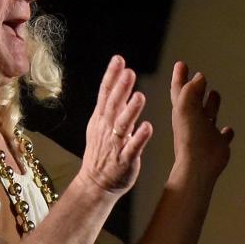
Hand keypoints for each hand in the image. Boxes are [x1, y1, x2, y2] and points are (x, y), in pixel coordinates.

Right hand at [81, 56, 152, 193]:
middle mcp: (106, 130)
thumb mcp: (102, 125)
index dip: (111, 76)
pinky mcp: (124, 161)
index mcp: (101, 119)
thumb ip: (112, 105)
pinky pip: (132, 148)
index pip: (105, 94)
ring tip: (140, 96)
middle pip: (113, 106)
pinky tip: (148, 127)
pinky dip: (140, 138)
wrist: (96, 183)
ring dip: (131, 111)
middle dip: (121, 89)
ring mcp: (115, 145)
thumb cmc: (103, 152)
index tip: (119, 59)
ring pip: (123, 126)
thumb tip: (122, 81)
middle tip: (129, 72)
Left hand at [170, 61, 233, 183]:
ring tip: (215, 94)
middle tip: (200, 76)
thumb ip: (191, 90)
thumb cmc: (190, 136)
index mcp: (183, 110)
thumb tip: (199, 77)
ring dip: (212, 104)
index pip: (181, 89)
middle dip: (197, 88)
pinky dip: (226, 133)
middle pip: (195, 100)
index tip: (181, 64)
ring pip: (210, 114)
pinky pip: (223, 136)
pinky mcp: (218, 144)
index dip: (180, 76)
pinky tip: (228, 130)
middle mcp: (194, 120)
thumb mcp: (186, 107)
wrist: (198, 164)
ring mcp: (206, 132)